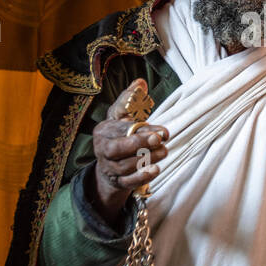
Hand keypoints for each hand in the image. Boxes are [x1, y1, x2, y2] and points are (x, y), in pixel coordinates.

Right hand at [90, 79, 168, 225]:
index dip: (141, 130)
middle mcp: (102, 150)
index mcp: (103, 131)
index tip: (162, 131)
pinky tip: (155, 169)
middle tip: (159, 140)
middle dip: (139, 144)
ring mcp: (109, 168)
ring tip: (164, 152)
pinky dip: (141, 177)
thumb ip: (129, 100)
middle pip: (117, 149)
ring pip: (125, 166)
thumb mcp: (122, 117)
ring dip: (147, 159)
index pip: (121, 129)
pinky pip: (128, 182)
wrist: (111, 165)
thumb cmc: (119, 136)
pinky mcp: (117, 182)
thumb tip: (140, 83)